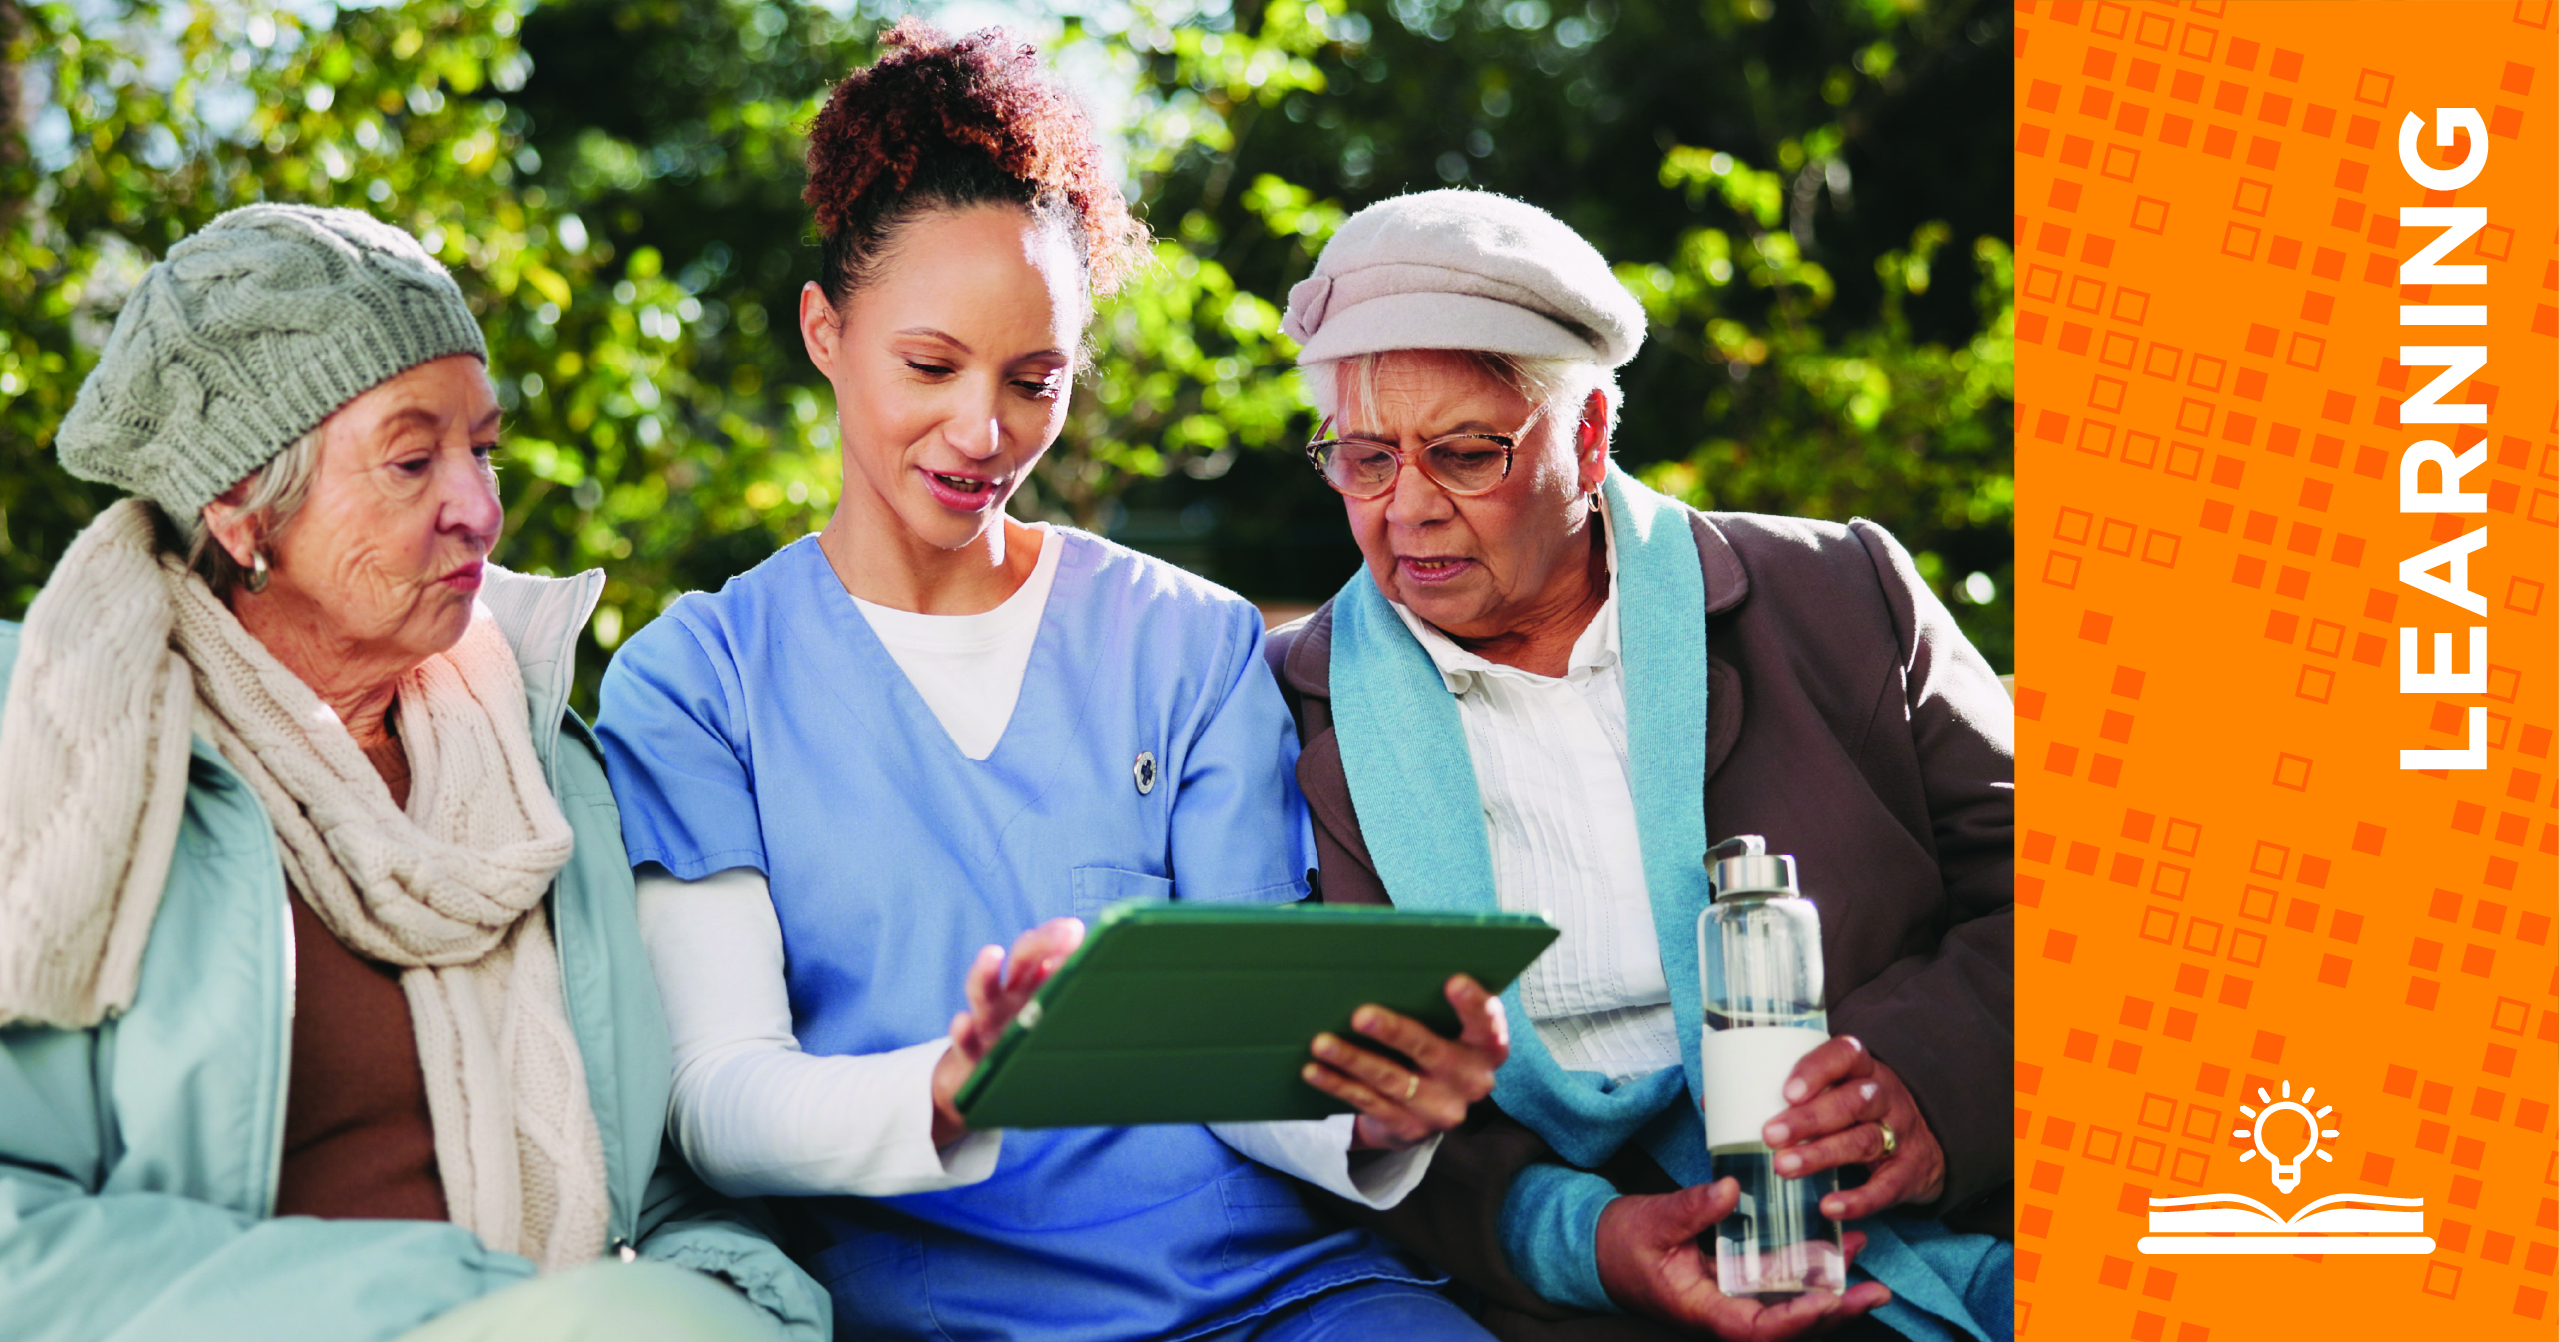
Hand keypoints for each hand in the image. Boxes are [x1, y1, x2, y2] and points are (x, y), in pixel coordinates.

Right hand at [929, 917, 1085, 1145]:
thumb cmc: (1026, 1051)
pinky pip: (962, 1040)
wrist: (976, 1088)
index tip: (1081, 931)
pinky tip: (963, 1023)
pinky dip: (961, 1031)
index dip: (1063, 939)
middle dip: (1044, 941)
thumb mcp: (1054, 1029)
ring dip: (985, 971)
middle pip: (1023, 958)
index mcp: (1035, 986)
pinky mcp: (967, 1052)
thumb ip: (1082, 1009)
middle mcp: (1010, 997)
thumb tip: (1138, 1003)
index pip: (1048, 951)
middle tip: (1069, 931)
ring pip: (983, 990)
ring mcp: (985, 1021)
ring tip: (992, 954)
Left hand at [1299, 974, 1508, 1150]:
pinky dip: (1338, 1084)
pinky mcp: (1408, 1128)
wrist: (1423, 1112)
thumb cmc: (1432, 1047)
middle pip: (1431, 1052)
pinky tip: (1314, 1070)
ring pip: (1392, 1080)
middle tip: (1361, 1014)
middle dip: (1394, 1032)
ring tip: (1322, 1042)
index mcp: (1486, 1049)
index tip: (1453, 980)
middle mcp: (1470, 1082)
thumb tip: (1384, 964)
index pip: (1488, 1025)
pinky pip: (1368, 1103)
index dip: (1473, 1005)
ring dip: (1353, 1059)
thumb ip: (1432, 1004)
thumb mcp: (1445, 1029)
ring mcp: (1440, 1110)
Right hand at [1596, 1180, 1888, 1339]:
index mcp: (1704, 1309)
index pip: (1759, 1330)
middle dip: (1834, 1310)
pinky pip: (1778, 1282)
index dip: (1799, 1319)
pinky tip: (1829, 1241)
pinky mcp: (1735, 1280)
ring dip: (1828, 1284)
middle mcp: (1725, 1311)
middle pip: (1788, 1326)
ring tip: (1859, 1249)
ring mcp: (1732, 1298)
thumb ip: (1692, 1208)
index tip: (1829, 1297)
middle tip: (1873, 1288)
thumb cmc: (1621, 1244)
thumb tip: (1730, 1189)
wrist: (1599, 1250)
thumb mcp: (1653, 1222)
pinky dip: (1806, 1265)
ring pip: (1790, 1303)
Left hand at [1760, 1036, 1945, 1220]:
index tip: (1787, 1092)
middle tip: (1770, 1136)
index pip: (1845, 1056)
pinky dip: (1858, 1200)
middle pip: (1851, 1101)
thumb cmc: (1857, 1113)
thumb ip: (1787, 1096)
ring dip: (1821, 1155)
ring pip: (1863, 1140)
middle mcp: (1884, 1097)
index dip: (1817, 1070)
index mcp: (1862, 1069)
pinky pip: (1886, 1187)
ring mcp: (1900, 1134)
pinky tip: (1829, 1207)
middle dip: (1809, 1119)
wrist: (1925, 1146)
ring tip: (1784, 1167)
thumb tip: (1715, 1105)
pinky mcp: (1908, 1172)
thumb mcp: (1836, 1091)